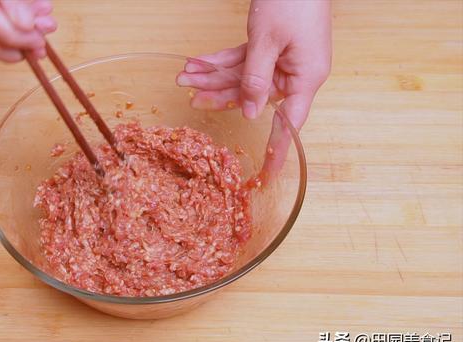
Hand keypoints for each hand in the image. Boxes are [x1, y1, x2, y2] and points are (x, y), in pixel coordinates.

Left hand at [176, 0, 330, 181]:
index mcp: (305, 78)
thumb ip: (254, 78)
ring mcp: (283, 60)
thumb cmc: (292, 0)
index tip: (267, 175)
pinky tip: (198, 63)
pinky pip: (243, 60)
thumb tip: (250, 113)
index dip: (277, 150)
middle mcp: (295, 73)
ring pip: (243, 77)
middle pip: (253, 96)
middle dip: (220, 95)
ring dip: (213, 76)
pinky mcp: (272, 46)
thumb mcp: (267, 41)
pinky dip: (221, 61)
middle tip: (190, 98)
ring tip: (185, 77)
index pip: (290, 124)